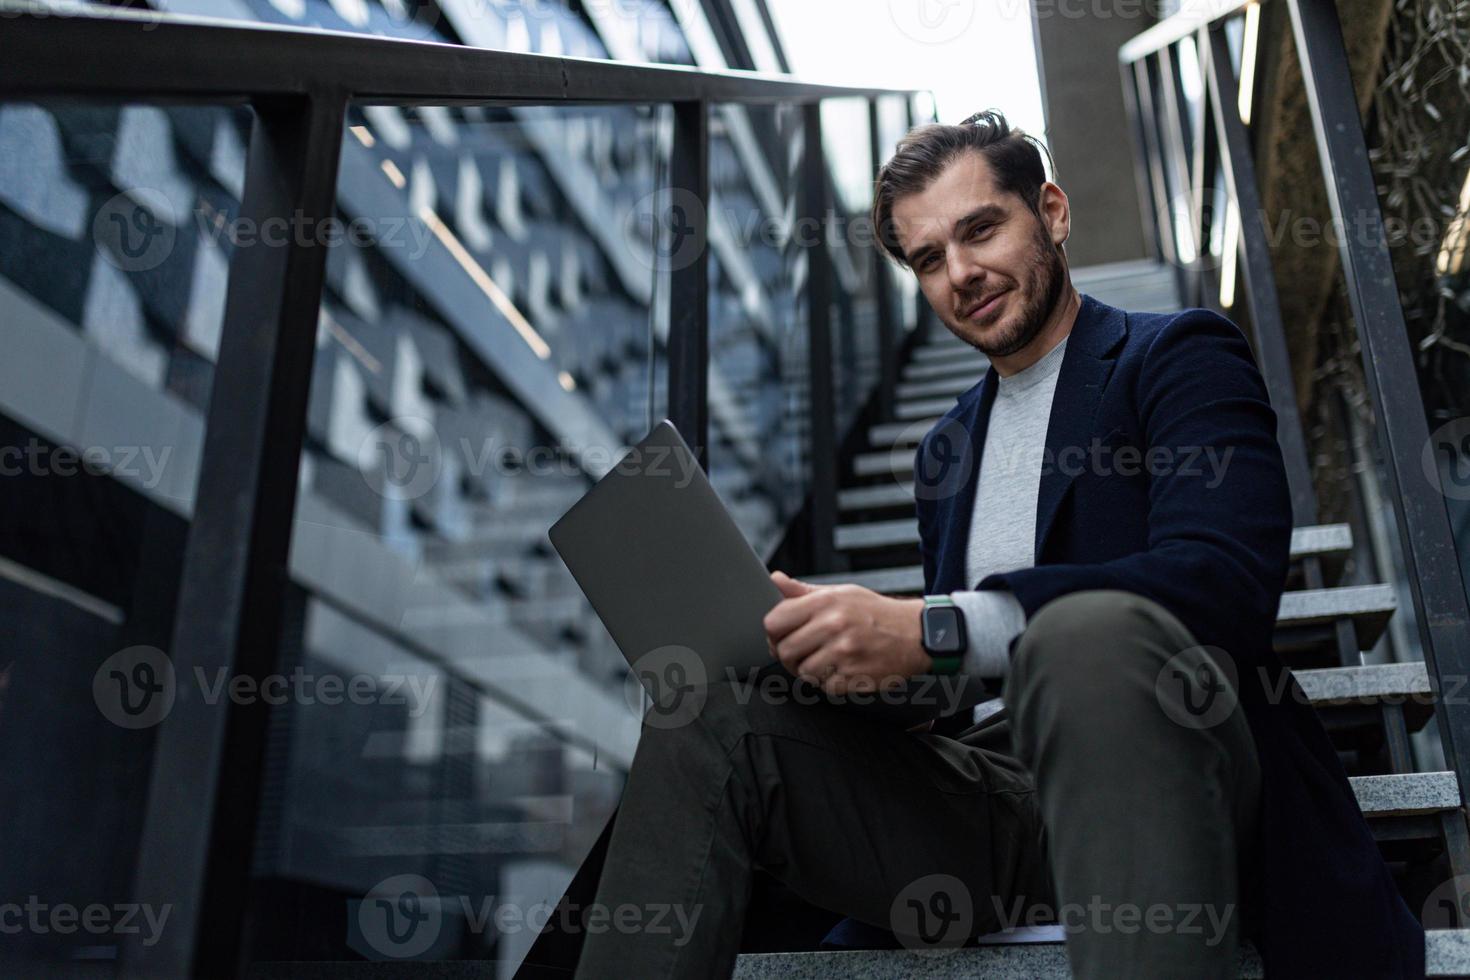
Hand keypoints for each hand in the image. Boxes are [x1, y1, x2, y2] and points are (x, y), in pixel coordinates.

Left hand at [763, 570, 929, 695]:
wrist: (916, 634)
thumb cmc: (876, 613)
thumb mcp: (841, 592)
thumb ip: (804, 591)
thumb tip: (775, 580)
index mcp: (826, 602)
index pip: (774, 622)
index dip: (773, 633)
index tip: (782, 636)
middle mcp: (833, 625)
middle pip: (784, 651)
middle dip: (789, 656)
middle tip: (803, 654)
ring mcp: (844, 653)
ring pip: (803, 672)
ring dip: (811, 671)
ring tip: (827, 661)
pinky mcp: (855, 676)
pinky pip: (825, 687)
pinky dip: (830, 683)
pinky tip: (843, 670)